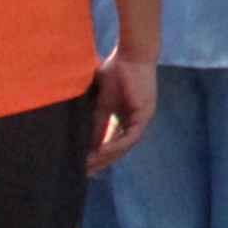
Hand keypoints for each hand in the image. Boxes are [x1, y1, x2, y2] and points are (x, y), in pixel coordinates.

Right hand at [89, 47, 159, 171]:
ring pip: (124, 147)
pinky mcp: (145, 115)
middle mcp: (135, 123)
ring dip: (107, 157)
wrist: (131, 54)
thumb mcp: (101, 104)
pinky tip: (101, 151)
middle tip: (84, 173)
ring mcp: (142, 120)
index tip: (82, 167)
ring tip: (89, 165)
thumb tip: (86, 144)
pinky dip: (116, 145)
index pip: (112, 144)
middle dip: (101, 162)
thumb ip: (96, 123)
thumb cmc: (116, 72)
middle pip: (118, 150)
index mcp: (125, 119)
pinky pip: (131, 137)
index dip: (98, 156)